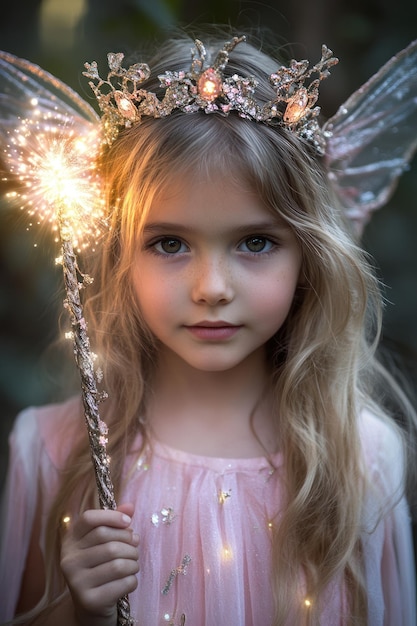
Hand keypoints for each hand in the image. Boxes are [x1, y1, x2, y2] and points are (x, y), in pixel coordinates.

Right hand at [60, 502, 138, 625]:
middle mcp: (69, 560)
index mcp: (71, 541)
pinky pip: (123, 583)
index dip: (112, 516)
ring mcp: (76, 581)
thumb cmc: (100, 567)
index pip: (89, 518)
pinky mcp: (89, 600)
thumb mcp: (103, 543)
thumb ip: (115, 523)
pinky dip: (133, 580)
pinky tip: (129, 580)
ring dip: (134, 562)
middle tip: (135, 547)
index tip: (128, 522)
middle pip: (108, 540)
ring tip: (133, 564)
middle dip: (129, 543)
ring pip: (118, 563)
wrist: (91, 606)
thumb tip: (130, 506)